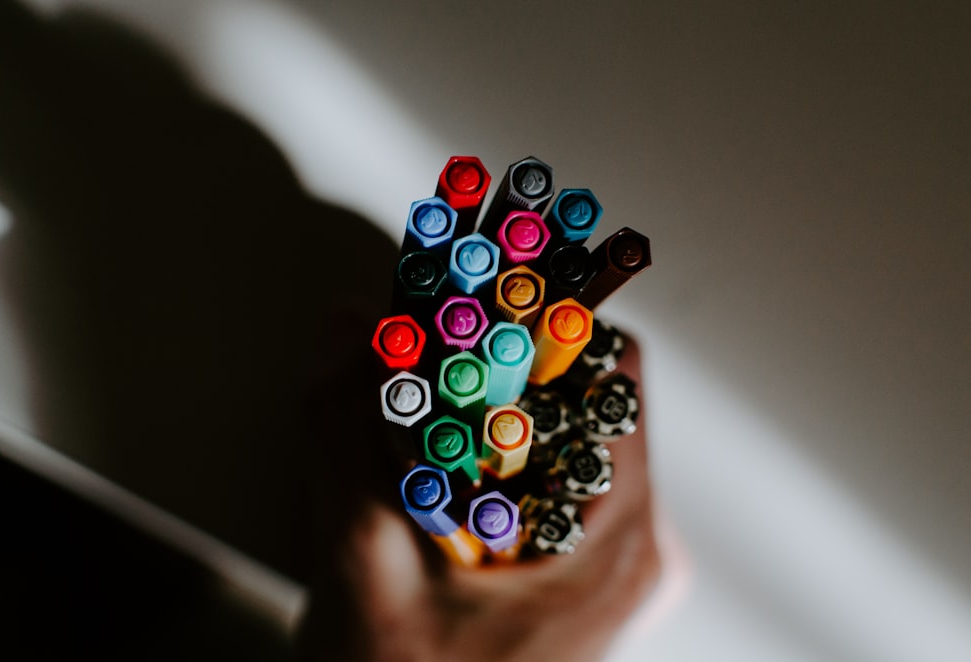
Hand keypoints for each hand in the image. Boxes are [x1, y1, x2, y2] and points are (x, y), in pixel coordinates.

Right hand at [296, 335, 660, 660]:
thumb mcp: (362, 564)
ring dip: (493, 403)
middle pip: (591, 401)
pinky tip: (438, 457)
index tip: (483, 289)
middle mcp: (634, 550)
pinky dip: (493, 450)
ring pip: (566, 439)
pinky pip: (551, 482)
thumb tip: (346, 328)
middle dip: (506, 358)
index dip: (547, 317)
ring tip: (424, 395)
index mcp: (615, 544)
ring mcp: (609, 568)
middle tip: (432, 337)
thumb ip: (348, 433)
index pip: (615, 374)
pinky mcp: (578, 580)